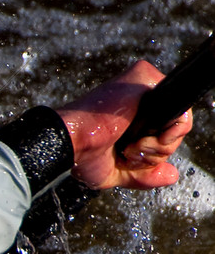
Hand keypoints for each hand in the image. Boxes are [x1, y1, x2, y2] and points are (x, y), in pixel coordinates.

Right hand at [55, 60, 191, 189]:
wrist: (72, 144)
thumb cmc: (84, 156)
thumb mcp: (121, 173)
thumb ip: (148, 174)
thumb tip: (173, 175)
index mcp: (132, 114)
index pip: (163, 134)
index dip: (152, 154)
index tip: (126, 157)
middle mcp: (139, 97)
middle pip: (173, 131)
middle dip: (154, 154)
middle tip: (126, 152)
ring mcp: (144, 86)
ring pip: (179, 124)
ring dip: (155, 148)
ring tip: (129, 146)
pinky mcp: (146, 78)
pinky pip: (181, 114)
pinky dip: (165, 137)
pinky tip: (137, 139)